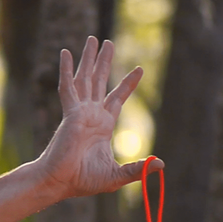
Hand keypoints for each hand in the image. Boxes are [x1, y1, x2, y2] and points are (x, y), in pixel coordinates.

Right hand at [38, 36, 163, 197]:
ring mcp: (80, 113)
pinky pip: (68, 87)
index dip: (127, 84)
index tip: (139, 69)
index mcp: (102, 127)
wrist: (61, 182)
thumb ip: (137, 169)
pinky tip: (66, 53)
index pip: (116, 99)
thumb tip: (160, 164)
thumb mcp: (116, 175)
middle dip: (104, 62)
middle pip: (100, 82)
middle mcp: (91, 116)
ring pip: (85, 79)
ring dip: (89, 59)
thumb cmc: (83, 181)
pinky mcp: (70, 114)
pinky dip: (66, 70)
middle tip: (108, 43)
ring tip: (93, 39)